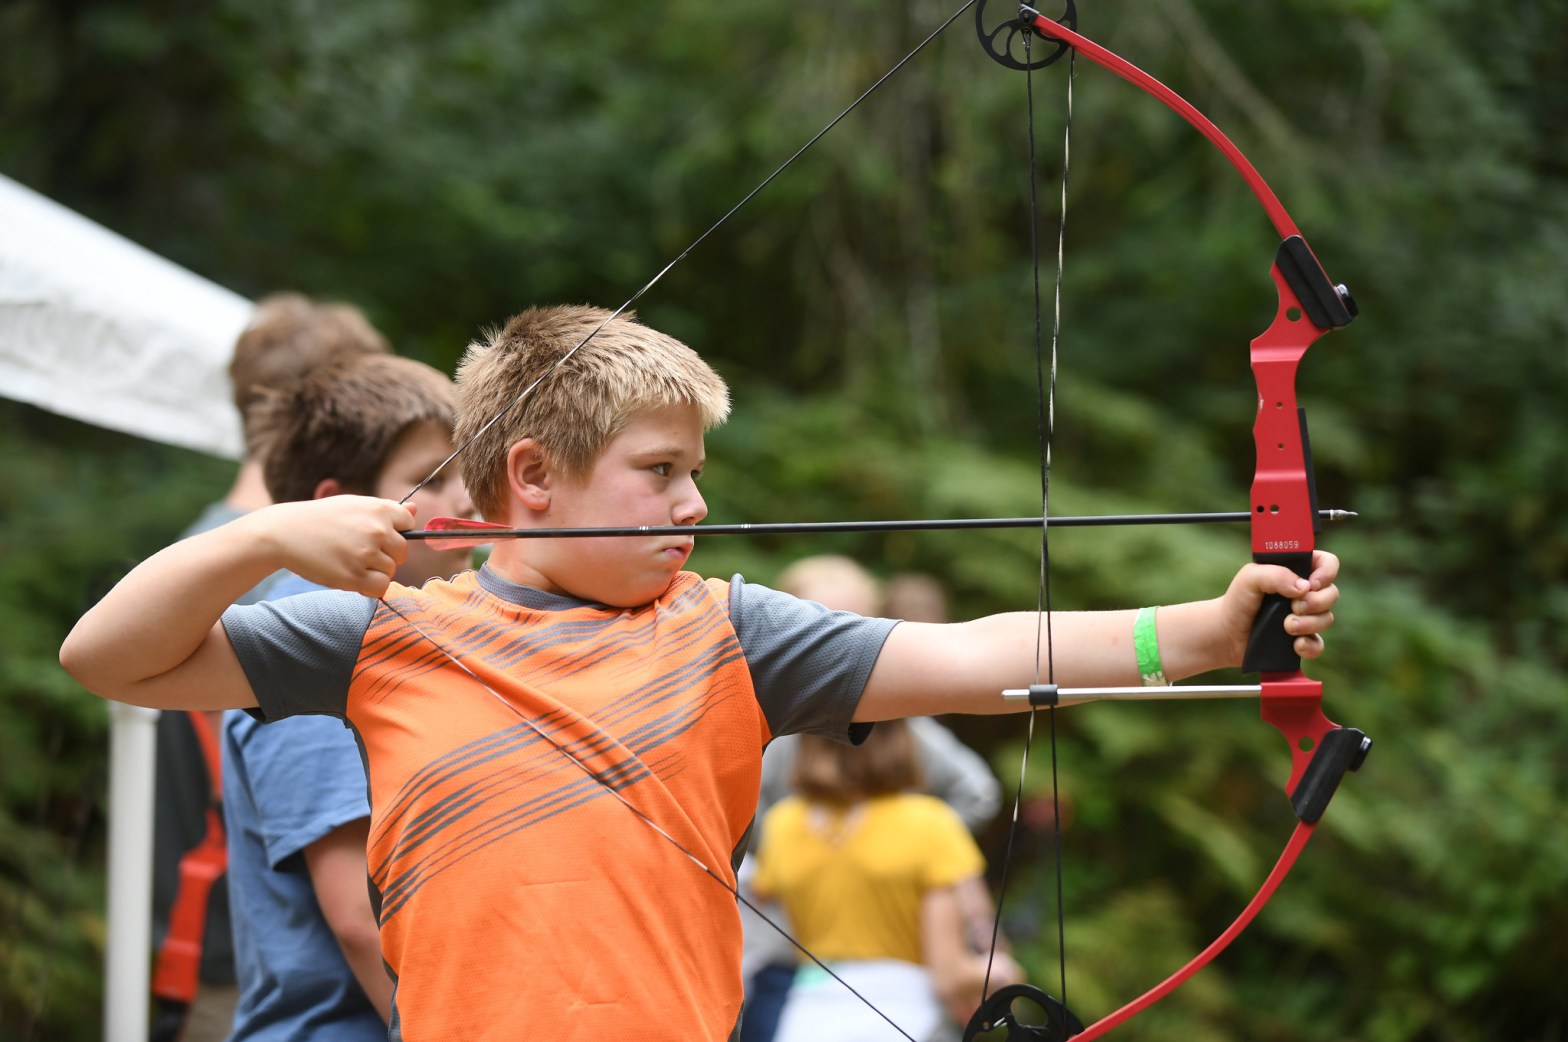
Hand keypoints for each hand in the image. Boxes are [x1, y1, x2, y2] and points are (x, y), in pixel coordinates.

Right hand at [260, 496, 415, 596]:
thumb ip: (386, 510)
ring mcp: (366, 554)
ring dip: (374, 571)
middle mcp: (377, 530)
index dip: (395, 533)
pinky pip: (379, 588)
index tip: (376, 536)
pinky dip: (370, 587)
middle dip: (386, 555)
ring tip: (350, 562)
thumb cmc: (321, 518)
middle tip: (360, 552)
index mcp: (379, 509)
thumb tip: (414, 510)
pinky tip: (353, 578)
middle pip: (402, 552)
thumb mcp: (354, 505)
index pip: (408, 524)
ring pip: (390, 571)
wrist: (284, 532)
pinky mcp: (354, 576)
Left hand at [1222, 549, 1339, 663]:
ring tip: (1287, 626)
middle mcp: (1304, 593)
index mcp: (1295, 571)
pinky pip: (1318, 645)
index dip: (1327, 572)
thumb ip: (1275, 574)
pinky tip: (1295, 645)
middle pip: (1332, 593)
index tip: (1312, 584)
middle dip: (1317, 602)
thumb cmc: (1237, 600)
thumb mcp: (1250, 578)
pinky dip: (1310, 646)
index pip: (1327, 563)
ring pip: (1327, 619)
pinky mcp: (1301, 640)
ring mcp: (1305, 617)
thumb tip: (1304, 587)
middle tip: (1294, 606)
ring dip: (1309, 623)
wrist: (1226, 633)